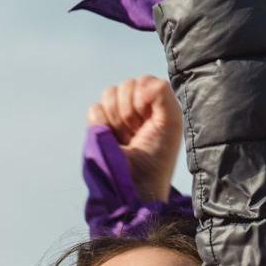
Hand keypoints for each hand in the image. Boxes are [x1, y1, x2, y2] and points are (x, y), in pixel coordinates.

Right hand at [88, 76, 183, 202]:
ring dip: (118, 117)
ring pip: (109, 94)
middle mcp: (136, 107)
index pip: (143, 81)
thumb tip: (139, 84)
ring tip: (126, 137)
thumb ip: (162, 92)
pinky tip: (113, 139)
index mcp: (155, 104)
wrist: (135, 183)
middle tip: (138, 132)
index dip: (145, 99)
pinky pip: (95, 109)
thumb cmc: (158, 155)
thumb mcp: (171, 122)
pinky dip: (103, 123)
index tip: (151, 122)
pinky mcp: (98, 127)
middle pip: (126, 85)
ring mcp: (116, 116)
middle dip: (131, 110)